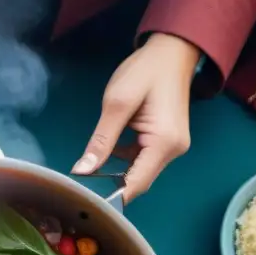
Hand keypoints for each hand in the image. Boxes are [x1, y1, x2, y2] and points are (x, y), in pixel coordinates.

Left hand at [72, 33, 200, 202]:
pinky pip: (143, 160)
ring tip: (91, 172)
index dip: (113, 197)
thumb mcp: (117, 103)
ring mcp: (172, 147)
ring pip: (141, 172)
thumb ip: (101, 140)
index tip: (89, 203)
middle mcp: (173, 151)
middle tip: (83, 189)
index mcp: (164, 142)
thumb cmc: (145, 71)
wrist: (172, 51)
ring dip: (118, 174)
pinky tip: (108, 154)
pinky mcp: (167, 142)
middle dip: (113, 187)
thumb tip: (82, 171)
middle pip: (139, 181)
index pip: (136, 184)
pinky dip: (126, 162)